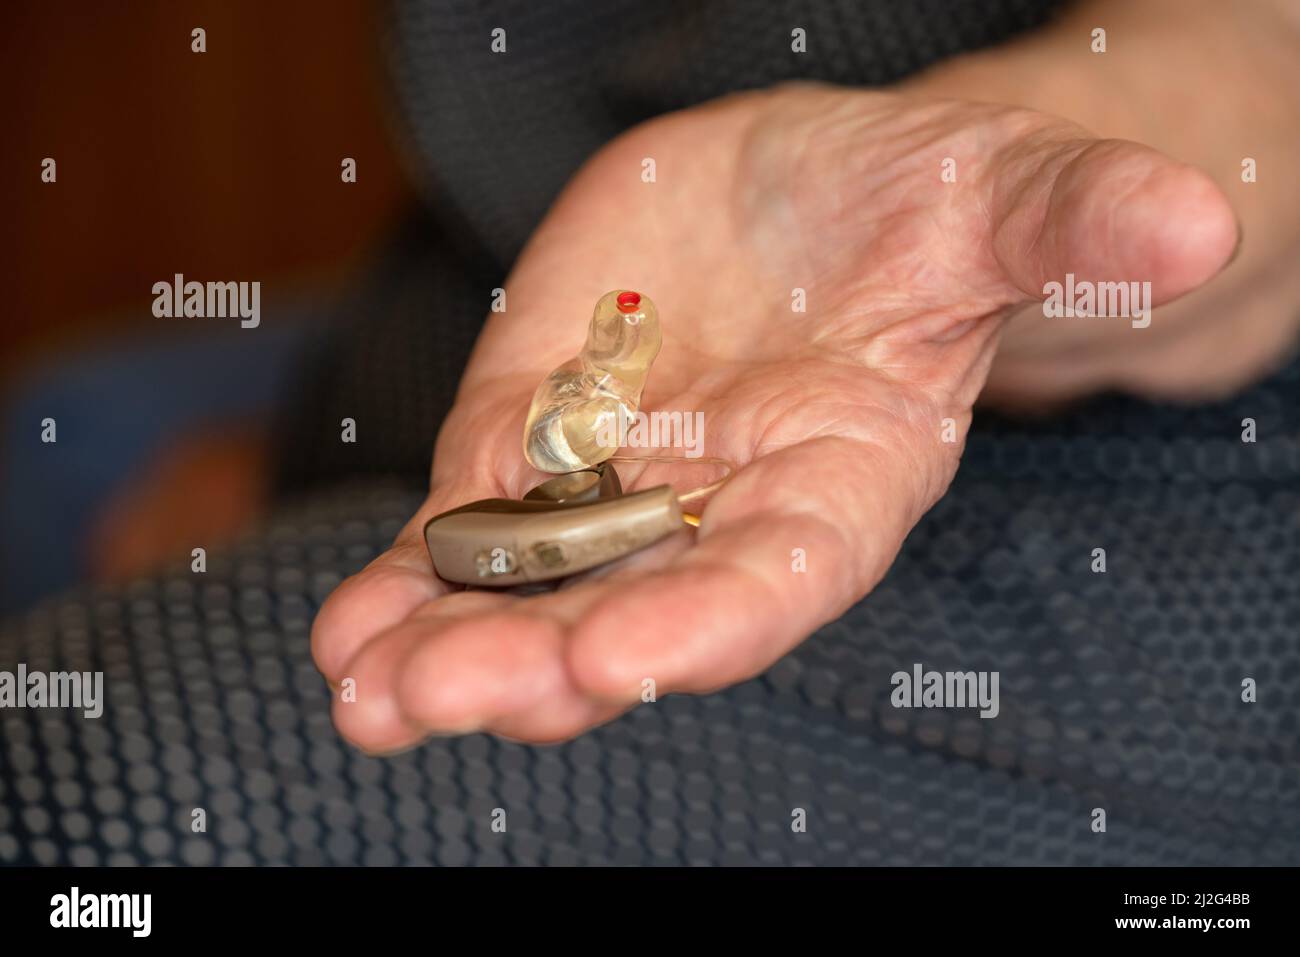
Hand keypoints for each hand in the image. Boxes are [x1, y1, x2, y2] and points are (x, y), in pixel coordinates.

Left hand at [312, 83, 1234, 748]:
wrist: (826, 198)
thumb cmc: (931, 204)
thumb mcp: (1003, 191)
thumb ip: (1074, 220)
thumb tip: (1199, 222)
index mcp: (842, 476)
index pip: (783, 572)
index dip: (711, 620)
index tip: (624, 661)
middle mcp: (724, 509)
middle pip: (634, 606)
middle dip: (542, 656)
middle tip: (442, 695)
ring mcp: (619, 484)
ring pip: (531, 590)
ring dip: (446, 646)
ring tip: (364, 694)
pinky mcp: (537, 437)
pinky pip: (465, 528)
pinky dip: (403, 584)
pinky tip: (345, 636)